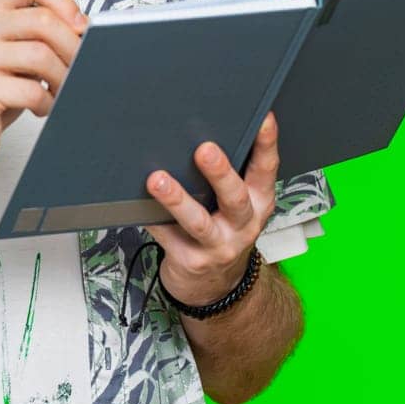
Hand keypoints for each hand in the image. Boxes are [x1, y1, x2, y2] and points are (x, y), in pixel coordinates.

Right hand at [0, 0, 87, 176]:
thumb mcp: (9, 53)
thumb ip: (36, 35)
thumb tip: (83, 29)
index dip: (64, 2)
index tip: (79, 26)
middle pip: (43, 20)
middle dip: (72, 46)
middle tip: (81, 64)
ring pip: (41, 54)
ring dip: (63, 77)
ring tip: (61, 89)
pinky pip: (32, 90)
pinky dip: (48, 102)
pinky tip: (42, 106)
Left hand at [142, 110, 279, 304]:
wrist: (215, 284)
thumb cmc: (223, 228)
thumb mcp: (238, 204)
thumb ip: (230, 175)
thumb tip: (199, 129)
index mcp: (259, 202)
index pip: (266, 170)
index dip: (267, 144)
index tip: (263, 118)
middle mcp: (243, 225)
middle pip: (235, 198)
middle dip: (220, 173)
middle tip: (205, 150)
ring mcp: (218, 246)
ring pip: (198, 222)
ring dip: (176, 199)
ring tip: (157, 180)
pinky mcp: (191, 260)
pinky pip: (168, 235)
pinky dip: (152, 218)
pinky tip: (137, 204)